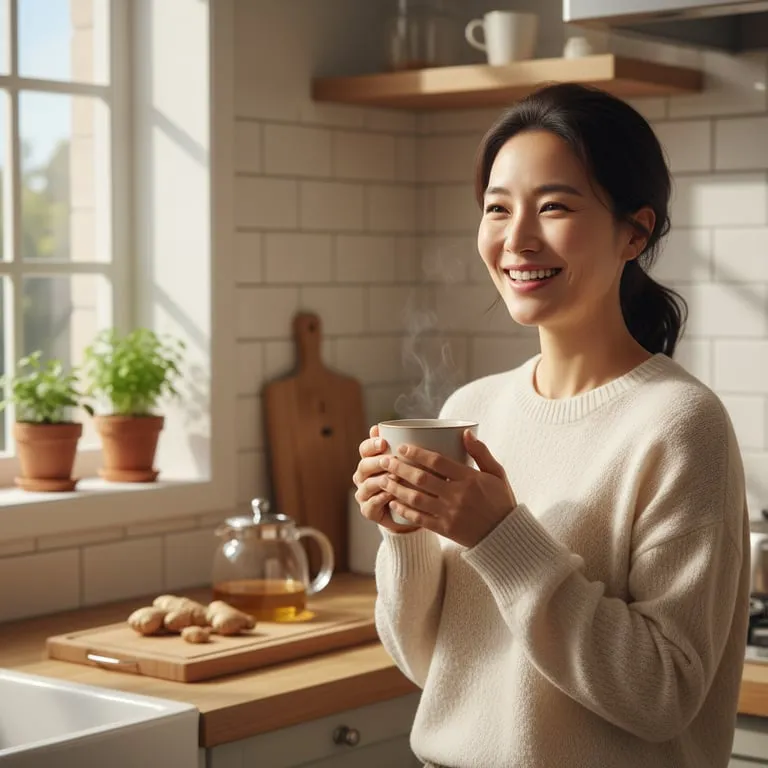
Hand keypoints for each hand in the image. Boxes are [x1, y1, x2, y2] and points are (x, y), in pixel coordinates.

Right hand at [352, 425, 419, 533]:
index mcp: (370, 460)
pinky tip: (391, 494)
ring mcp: (364, 494)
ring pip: (367, 484)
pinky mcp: (368, 510)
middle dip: (376, 462)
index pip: (365, 449)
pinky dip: (381, 498)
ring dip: (380, 480)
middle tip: (390, 460)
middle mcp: (363, 476)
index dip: (372, 444)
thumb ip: (408, 447)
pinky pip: (371, 504)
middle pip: (364, 465)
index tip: (384, 441)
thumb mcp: (412, 463)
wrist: (410, 510)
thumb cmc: (411, 482)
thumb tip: (413, 429)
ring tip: (394, 477)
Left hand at [381, 430, 516, 547]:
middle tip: (385, 460)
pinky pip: (419, 519)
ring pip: (416, 498)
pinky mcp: (445, 529)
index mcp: (469, 479)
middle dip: (399, 468)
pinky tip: (393, 502)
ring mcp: (450, 514)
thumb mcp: (497, 473)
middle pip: (421, 478)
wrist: (505, 536)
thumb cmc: (501, 501)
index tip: (402, 447)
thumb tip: (465, 432)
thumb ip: (481, 452)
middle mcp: (457, 496)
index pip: (437, 462)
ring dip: (396, 488)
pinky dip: (404, 510)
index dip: (417, 453)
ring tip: (383, 479)